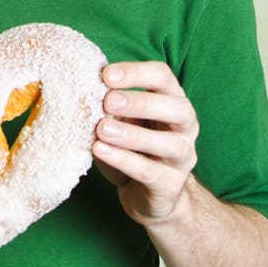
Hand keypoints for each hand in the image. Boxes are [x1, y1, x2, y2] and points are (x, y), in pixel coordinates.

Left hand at [92, 62, 198, 225]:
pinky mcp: (171, 185)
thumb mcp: (121, 120)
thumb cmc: (131, 147)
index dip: (136, 72)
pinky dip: (124, 160)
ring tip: (102, 129)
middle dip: (141, 102)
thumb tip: (82, 86)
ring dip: (133, 134)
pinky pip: (150, 172)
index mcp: (172, 100)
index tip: (106, 75)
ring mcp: (183, 157)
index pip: (163, 76)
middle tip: (108, 101)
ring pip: (169, 143)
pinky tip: (101, 150)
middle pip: (177, 107)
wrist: (145, 194)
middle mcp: (185, 127)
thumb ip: (110, 105)